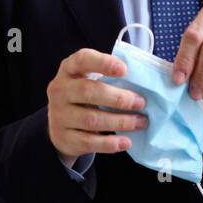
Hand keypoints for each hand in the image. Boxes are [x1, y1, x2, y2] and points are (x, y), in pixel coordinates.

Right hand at [47, 48, 149, 162]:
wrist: (59, 125)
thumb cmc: (83, 96)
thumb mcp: (88, 80)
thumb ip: (109, 77)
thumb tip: (143, 84)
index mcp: (68, 69)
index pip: (82, 59)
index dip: (103, 62)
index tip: (124, 69)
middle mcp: (60, 90)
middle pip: (88, 91)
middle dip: (118, 98)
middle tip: (141, 103)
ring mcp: (59, 115)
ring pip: (91, 119)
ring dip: (120, 121)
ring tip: (140, 122)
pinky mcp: (64, 138)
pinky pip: (89, 141)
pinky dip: (109, 143)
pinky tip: (126, 142)